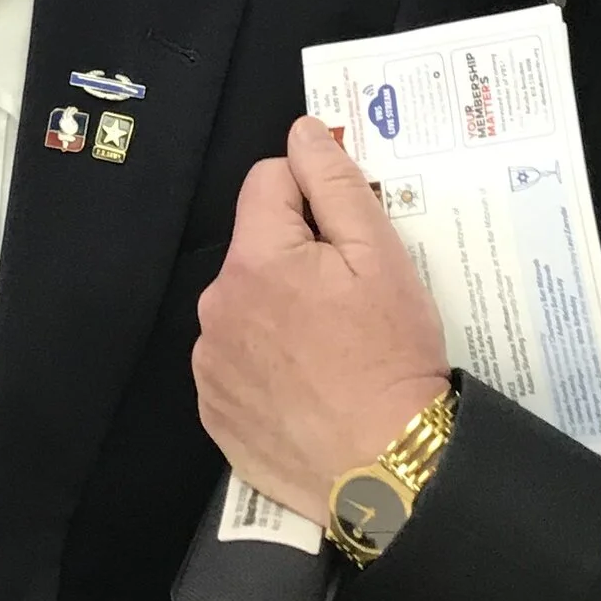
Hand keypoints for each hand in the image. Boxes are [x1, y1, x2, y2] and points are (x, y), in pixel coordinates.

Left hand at [194, 117, 451, 520]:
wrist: (385, 468)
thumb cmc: (390, 358)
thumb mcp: (381, 257)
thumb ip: (335, 183)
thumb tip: (302, 131)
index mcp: (255, 258)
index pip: (268, 181)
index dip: (313, 196)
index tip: (347, 236)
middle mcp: (216, 305)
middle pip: (256, 248)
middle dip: (297, 258)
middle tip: (350, 301)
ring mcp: (209, 362)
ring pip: (244, 305)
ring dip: (278, 312)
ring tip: (331, 351)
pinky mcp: (213, 409)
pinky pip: (236, 362)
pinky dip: (266, 364)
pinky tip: (307, 386)